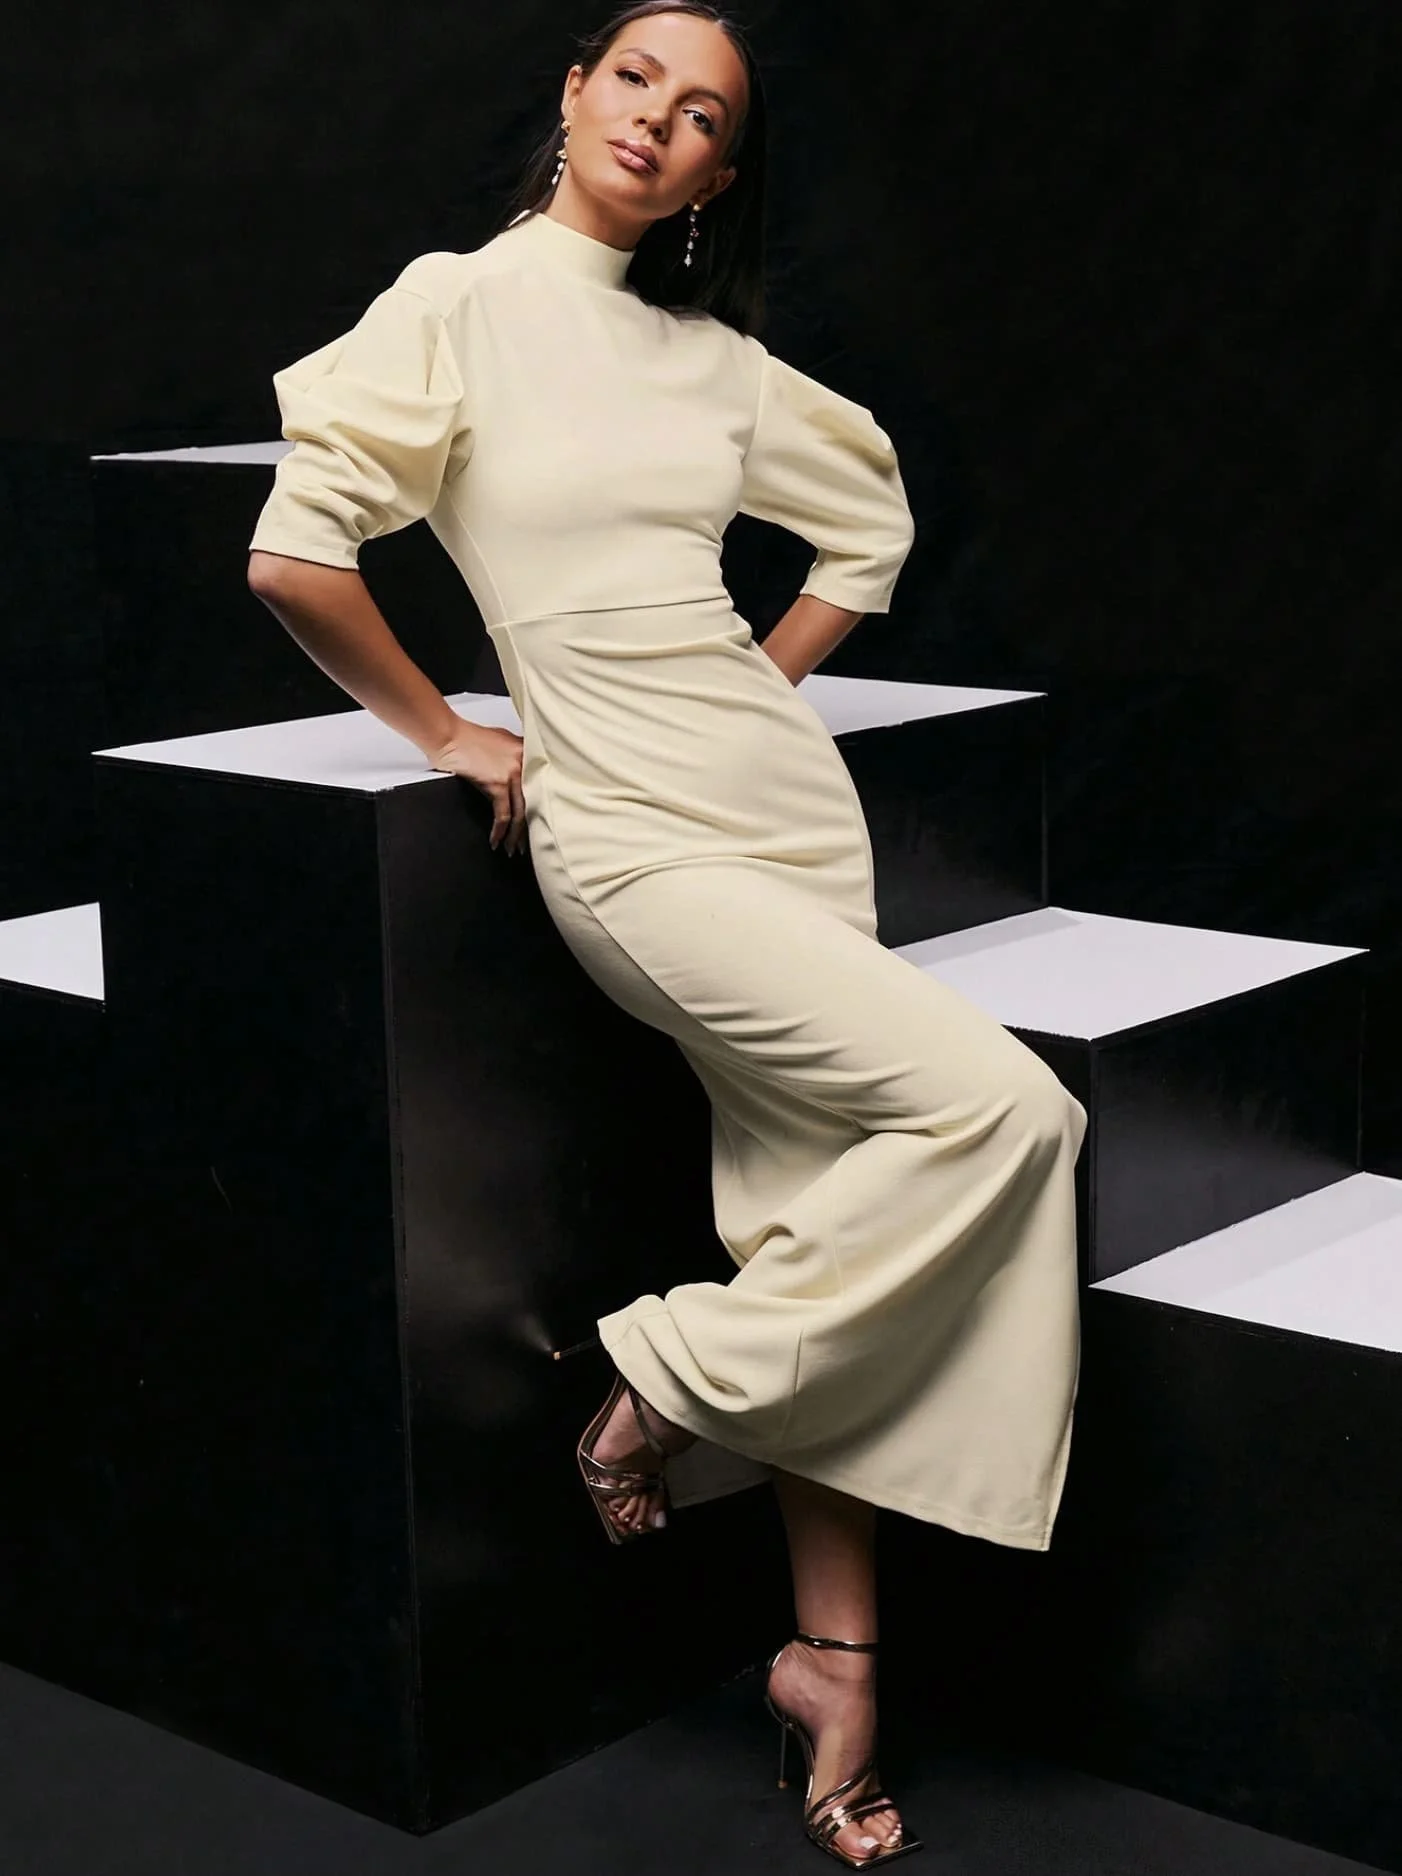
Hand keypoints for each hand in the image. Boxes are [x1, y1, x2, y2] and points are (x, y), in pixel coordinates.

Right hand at [427, 716, 527, 855]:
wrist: (448, 735)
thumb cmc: (467, 737)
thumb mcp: (500, 740)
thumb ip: (514, 754)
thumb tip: (517, 771)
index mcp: (526, 752)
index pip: (540, 785)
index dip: (540, 807)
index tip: (538, 823)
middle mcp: (524, 762)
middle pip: (533, 802)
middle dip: (529, 829)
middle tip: (527, 845)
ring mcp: (513, 773)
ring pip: (520, 813)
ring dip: (515, 836)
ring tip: (511, 850)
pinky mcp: (497, 783)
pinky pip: (503, 815)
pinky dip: (499, 831)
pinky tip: (495, 841)